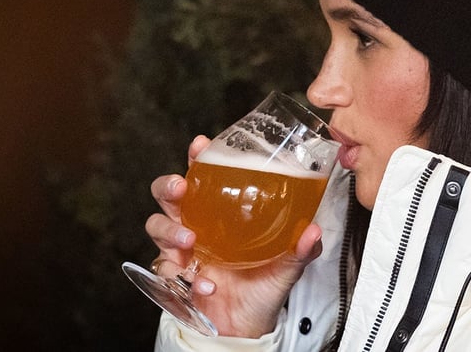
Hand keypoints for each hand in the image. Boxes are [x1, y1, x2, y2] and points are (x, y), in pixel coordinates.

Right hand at [146, 135, 323, 336]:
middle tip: (180, 188)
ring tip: (190, 241)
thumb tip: (313, 230)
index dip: (198, 159)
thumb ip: (301, 248)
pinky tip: (206, 283)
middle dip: (168, 187)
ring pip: (157, 227)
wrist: (247, 326)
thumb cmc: (263, 287)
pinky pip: (167, 270)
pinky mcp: (176, 276)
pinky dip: (185, 276)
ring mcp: (183, 250)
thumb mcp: (287, 265)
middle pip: (168, 196)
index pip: (204, 178)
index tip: (200, 145)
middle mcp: (198, 225)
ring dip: (170, 231)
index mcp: (221, 213)